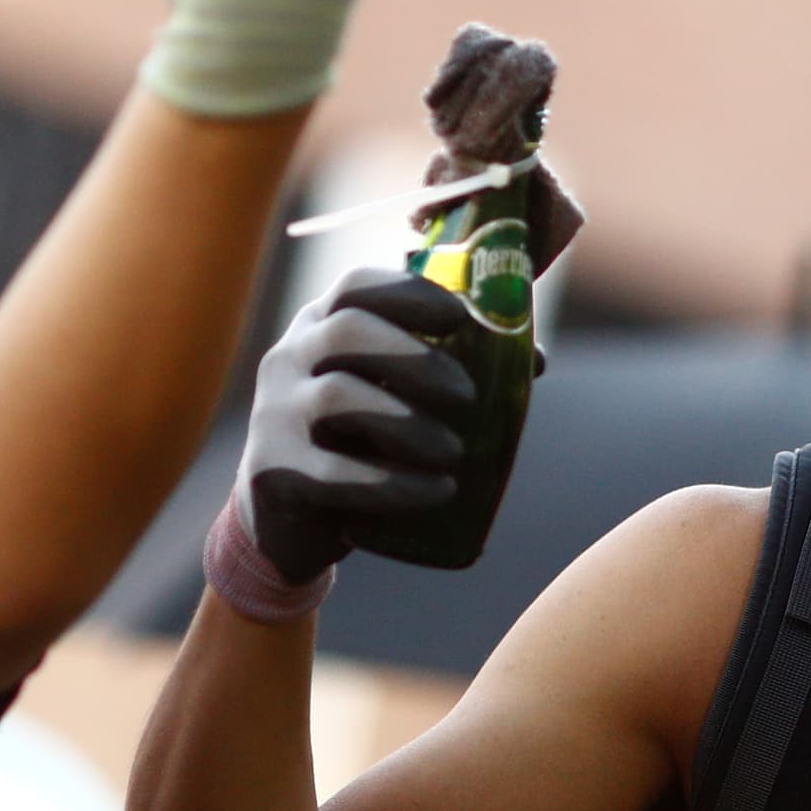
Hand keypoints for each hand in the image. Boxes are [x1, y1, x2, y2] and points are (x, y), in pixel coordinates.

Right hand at [233, 267, 475, 584]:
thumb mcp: (394, 400)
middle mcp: (289, 359)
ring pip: (338, 397)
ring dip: (409, 424)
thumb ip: (450, 373)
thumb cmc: (357, 445)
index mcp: (320, 327)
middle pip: (347, 331)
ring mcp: (274, 414)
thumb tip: (536, 361)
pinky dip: (393, 483)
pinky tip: (437, 491)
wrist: (291, 523)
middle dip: (417, 359)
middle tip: (467, 395)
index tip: (460, 316)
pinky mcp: (274, 472)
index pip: (356, 287)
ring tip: (454, 452)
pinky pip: (335, 472)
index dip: (411, 294)